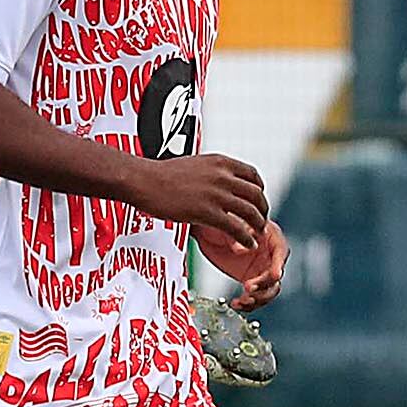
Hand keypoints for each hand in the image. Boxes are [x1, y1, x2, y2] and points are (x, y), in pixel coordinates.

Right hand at [132, 151, 267, 250]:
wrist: (144, 180)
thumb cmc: (161, 174)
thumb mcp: (195, 164)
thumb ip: (211, 172)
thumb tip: (216, 180)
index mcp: (220, 162)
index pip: (252, 174)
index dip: (259, 189)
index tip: (258, 199)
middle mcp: (223, 176)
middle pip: (256, 194)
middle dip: (262, 209)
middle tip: (261, 220)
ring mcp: (216, 194)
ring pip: (250, 211)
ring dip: (258, 224)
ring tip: (258, 234)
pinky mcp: (207, 212)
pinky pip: (236, 227)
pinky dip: (246, 237)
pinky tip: (247, 243)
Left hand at [200, 218, 285, 307]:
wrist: (205, 231)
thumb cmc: (221, 221)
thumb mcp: (228, 222)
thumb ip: (237, 234)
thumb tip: (241, 249)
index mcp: (270, 235)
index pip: (280, 251)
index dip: (279, 264)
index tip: (274, 275)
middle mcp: (269, 254)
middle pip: (276, 274)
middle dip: (264, 285)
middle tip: (248, 288)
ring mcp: (261, 269)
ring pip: (269, 289)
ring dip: (258, 298)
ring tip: (243, 300)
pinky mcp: (250, 281)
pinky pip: (255, 296)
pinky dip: (248, 303)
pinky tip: (237, 303)